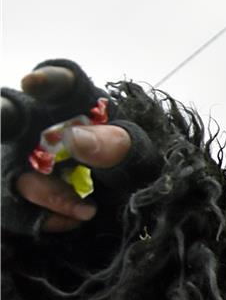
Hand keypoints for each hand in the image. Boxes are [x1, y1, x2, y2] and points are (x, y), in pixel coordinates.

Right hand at [2, 62, 135, 232]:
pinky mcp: (22, 195)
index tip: (33, 82)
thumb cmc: (137, 170)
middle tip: (3, 121)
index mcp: (78, 107)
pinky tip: (75, 220)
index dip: (45, 79)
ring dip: (46, 192)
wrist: (135, 210)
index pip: (60, 83)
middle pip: (10, 116)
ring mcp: (27, 161)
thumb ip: (113, 145)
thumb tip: (75, 138)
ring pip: (17, 173)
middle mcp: (43, 127)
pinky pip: (17, 206)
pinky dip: (44, 217)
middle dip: (3, 117)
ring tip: (87, 210)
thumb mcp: (139, 158)